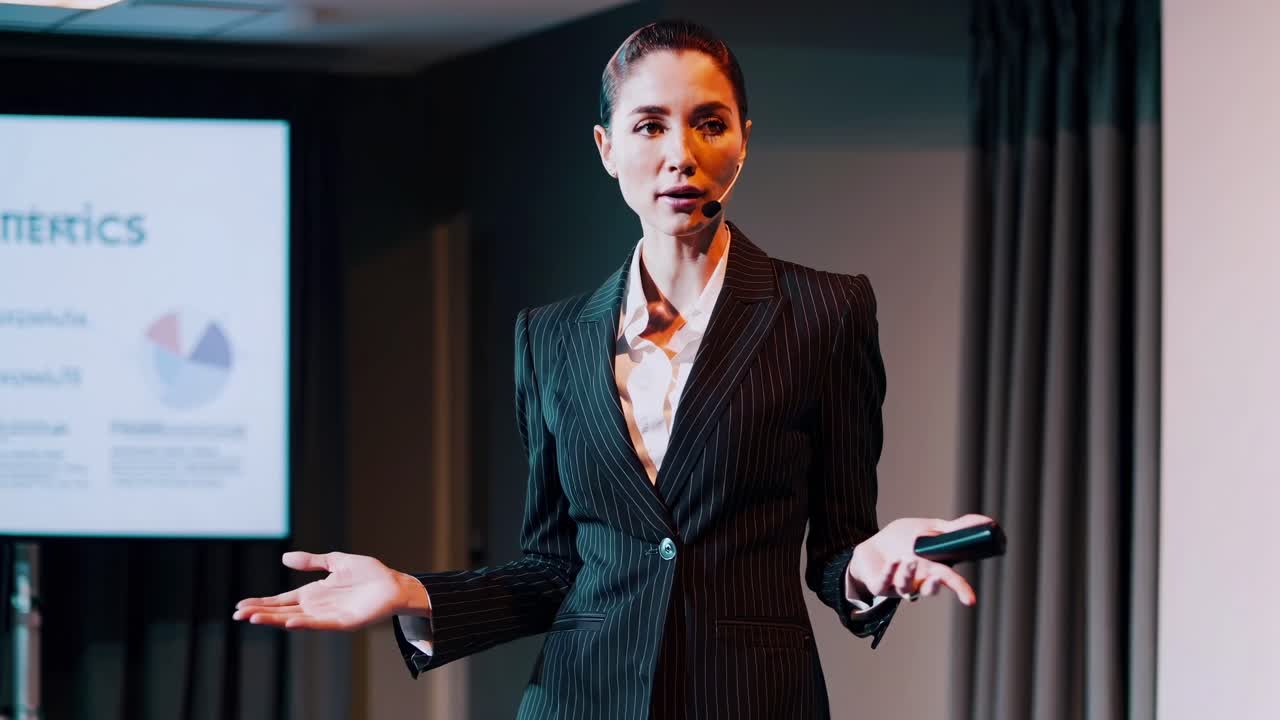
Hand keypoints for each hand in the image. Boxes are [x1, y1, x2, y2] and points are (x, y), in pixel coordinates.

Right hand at [232, 551, 426, 630]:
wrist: (394, 584)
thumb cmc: (369, 574)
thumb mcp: (335, 562)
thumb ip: (311, 561)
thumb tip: (284, 557)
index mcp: (313, 593)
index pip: (282, 600)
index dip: (262, 602)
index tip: (240, 605)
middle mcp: (317, 606)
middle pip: (283, 612)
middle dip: (261, 613)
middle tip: (238, 614)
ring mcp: (328, 616)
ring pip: (296, 620)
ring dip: (275, 620)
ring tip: (254, 618)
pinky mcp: (343, 622)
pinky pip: (320, 625)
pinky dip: (305, 624)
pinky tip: (289, 622)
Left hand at [848, 514, 993, 606]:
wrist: (871, 546)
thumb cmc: (902, 540)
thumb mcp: (930, 530)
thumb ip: (955, 529)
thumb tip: (987, 521)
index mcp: (932, 570)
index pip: (950, 581)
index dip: (961, 591)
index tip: (970, 600)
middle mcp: (917, 582)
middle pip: (929, 590)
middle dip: (933, 587)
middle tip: (937, 577)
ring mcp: (898, 585)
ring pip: (906, 587)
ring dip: (908, 575)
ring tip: (909, 560)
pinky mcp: (879, 584)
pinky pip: (884, 583)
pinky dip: (889, 572)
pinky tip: (893, 561)